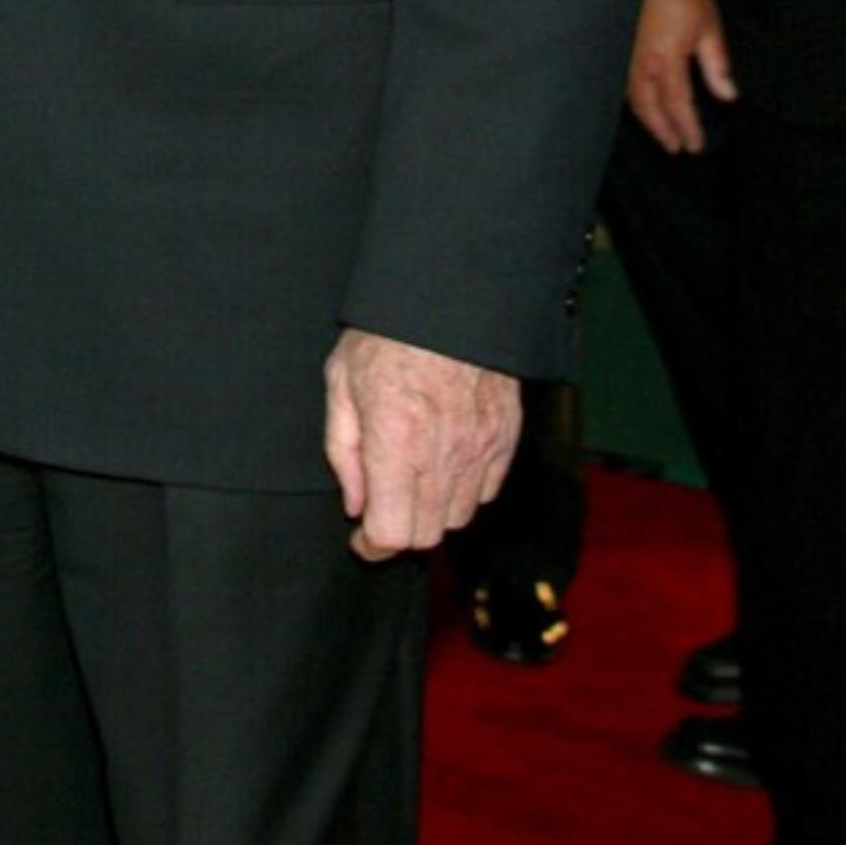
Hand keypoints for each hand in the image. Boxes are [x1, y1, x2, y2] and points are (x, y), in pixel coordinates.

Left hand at [323, 330, 520, 559]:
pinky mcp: (505, 437)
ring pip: (458, 518)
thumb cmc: (386, 333)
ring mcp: (479, 447)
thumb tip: (354, 505)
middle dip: (400, 530)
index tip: (362, 539)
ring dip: (432, 511)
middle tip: (383, 509)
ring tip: (413, 481)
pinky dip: (463, 490)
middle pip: (427, 534)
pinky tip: (443, 464)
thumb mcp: (341, 382)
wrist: (449, 298)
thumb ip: (343, 451)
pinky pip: (486, 492)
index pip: (392, 532)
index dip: (372, 546)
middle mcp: (442, 453)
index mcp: (396, 440)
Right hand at [626, 0, 736, 153]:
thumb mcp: (710, 29)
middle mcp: (642, 62)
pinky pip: (624, 83)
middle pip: (649, 108)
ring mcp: (627, 55)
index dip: (687, 128)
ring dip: (647, 119)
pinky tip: (641, 105)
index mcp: (666, 60)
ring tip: (660, 133)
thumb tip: (728, 95)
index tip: (695, 145)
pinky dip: (634, 100)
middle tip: (676, 148)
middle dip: (662, 130)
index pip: (677, 104)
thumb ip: (716, 66)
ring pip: (633, 97)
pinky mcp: (622, 46)